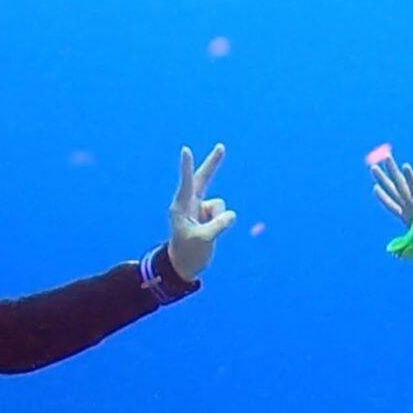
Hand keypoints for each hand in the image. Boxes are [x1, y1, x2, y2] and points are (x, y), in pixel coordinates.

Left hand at [166, 143, 236, 280]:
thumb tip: (232, 215)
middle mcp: (189, 203)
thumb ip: (218, 226)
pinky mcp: (208, 215)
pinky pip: (223, 214)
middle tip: (221, 147)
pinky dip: (222, 222)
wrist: (185, 265)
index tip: (186, 150)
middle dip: (213, 164)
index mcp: (181, 207)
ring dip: (219, 219)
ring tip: (207, 235)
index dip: (188, 167)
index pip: (187, 183)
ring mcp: (199, 208)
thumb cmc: (188, 253)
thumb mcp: (203, 241)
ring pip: (219, 205)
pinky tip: (210, 233)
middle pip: (203, 179)